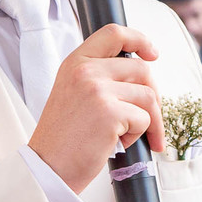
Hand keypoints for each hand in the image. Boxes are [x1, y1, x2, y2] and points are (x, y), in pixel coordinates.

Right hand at [29, 24, 164, 193]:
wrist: (48, 167)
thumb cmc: (63, 137)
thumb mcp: (73, 93)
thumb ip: (99, 77)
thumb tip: (139, 78)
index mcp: (76, 62)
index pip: (114, 34)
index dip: (139, 40)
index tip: (153, 53)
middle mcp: (86, 70)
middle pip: (142, 69)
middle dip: (153, 96)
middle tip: (150, 118)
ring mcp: (98, 90)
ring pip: (148, 96)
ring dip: (147, 120)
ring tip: (126, 135)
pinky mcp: (110, 112)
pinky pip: (144, 119)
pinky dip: (137, 136)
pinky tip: (116, 143)